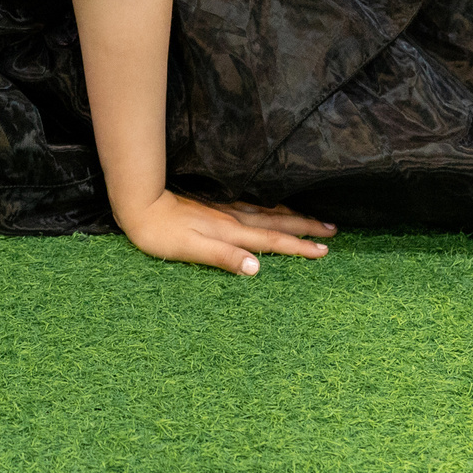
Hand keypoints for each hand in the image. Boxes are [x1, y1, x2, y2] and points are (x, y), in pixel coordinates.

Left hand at [116, 190, 334, 275]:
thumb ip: (223, 258)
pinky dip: (272, 209)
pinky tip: (274, 208)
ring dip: (292, 217)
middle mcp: (233, 219)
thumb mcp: (189, 250)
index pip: (271, 242)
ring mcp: (226, 211)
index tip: (324, 251)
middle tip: (333, 230)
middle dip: (305, 227)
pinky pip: (254, 207)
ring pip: (268, 213)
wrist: (139, 204)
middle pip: (277, 224)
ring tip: (315, 218)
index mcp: (230, 232)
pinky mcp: (216, 207)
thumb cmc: (160, 233)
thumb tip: (256, 268)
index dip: (298, 247)